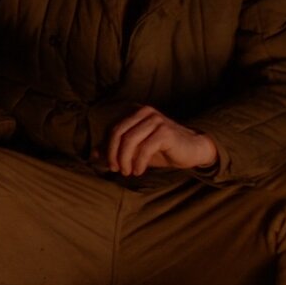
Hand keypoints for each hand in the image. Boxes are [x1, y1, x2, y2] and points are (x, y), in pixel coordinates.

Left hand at [98, 105, 216, 175]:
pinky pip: (144, 148)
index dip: (108, 149)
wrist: (192, 150)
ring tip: (128, 172)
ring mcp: (156, 120)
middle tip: (117, 170)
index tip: (111, 166)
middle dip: (113, 154)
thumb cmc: (162, 149)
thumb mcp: (136, 150)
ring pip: (129, 140)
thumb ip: (116, 149)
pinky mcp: (165, 131)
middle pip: (117, 133)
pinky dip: (138, 162)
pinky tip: (139, 171)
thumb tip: (93, 154)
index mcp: (135, 112)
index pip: (113, 130)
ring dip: (125, 160)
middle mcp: (144, 112)